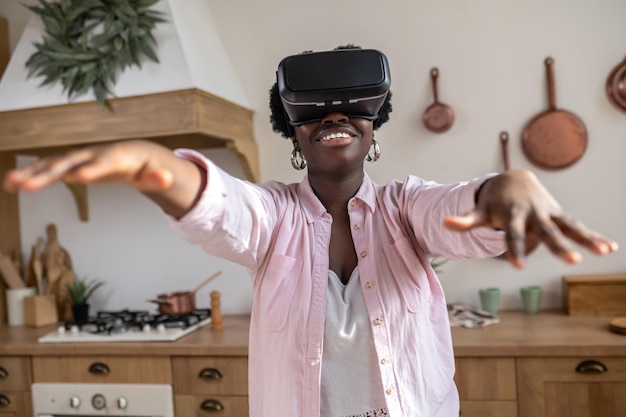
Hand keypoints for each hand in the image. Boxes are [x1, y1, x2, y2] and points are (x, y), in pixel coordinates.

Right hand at [2, 140, 203, 217]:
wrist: (135, 154)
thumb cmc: (145, 166)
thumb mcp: (156, 174)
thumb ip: (159, 178)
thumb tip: (166, 178)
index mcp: (117, 157)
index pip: (104, 162)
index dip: (93, 169)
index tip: (80, 177)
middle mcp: (93, 154)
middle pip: (71, 163)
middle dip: (50, 174)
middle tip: (30, 186)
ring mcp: (79, 158)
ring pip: (53, 164)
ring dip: (32, 173)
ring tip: (11, 183)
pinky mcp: (70, 165)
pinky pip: (47, 169)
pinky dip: (31, 175)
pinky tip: (12, 184)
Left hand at [443, 170, 618, 267]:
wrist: (513, 178)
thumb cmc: (493, 201)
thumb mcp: (479, 210)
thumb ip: (465, 220)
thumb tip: (444, 223)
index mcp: (513, 215)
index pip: (512, 235)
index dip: (514, 249)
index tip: (517, 266)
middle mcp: (534, 213)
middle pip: (547, 232)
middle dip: (560, 246)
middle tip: (573, 261)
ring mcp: (549, 213)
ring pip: (569, 227)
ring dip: (587, 238)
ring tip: (604, 251)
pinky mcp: (559, 214)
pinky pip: (578, 226)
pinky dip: (593, 235)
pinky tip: (611, 247)